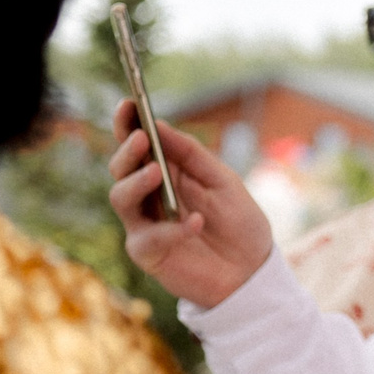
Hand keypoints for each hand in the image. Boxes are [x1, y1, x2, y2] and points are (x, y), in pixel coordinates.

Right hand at [105, 100, 273, 309]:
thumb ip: (191, 155)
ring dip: (136, 182)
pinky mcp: (148, 253)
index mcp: (166, 173)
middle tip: (141, 140)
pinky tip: (196, 222)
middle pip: (120, 169)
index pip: (137, 145)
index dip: (127, 124)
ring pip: (120, 198)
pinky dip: (172, 228)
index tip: (128, 103)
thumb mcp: (223, 180)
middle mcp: (148, 196)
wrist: (253, 270)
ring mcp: (144, 224)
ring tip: (157, 172)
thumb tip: (159, 124)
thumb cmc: (239, 223)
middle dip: (126, 152)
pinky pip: (148, 237)